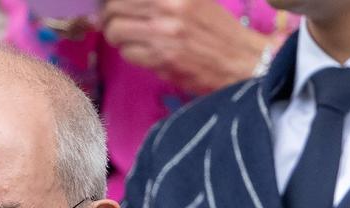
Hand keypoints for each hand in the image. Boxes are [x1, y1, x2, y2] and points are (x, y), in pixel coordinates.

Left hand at [102, 0, 275, 93]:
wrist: (240, 59)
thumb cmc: (215, 28)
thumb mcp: (192, 0)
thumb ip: (160, 1)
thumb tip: (116, 4)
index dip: (113, 1)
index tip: (112, 6)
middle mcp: (167, 5)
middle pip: (114, 7)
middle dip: (109, 18)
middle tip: (115, 23)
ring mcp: (163, 32)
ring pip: (115, 31)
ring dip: (117, 37)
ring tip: (129, 39)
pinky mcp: (162, 57)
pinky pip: (127, 53)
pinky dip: (130, 54)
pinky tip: (143, 52)